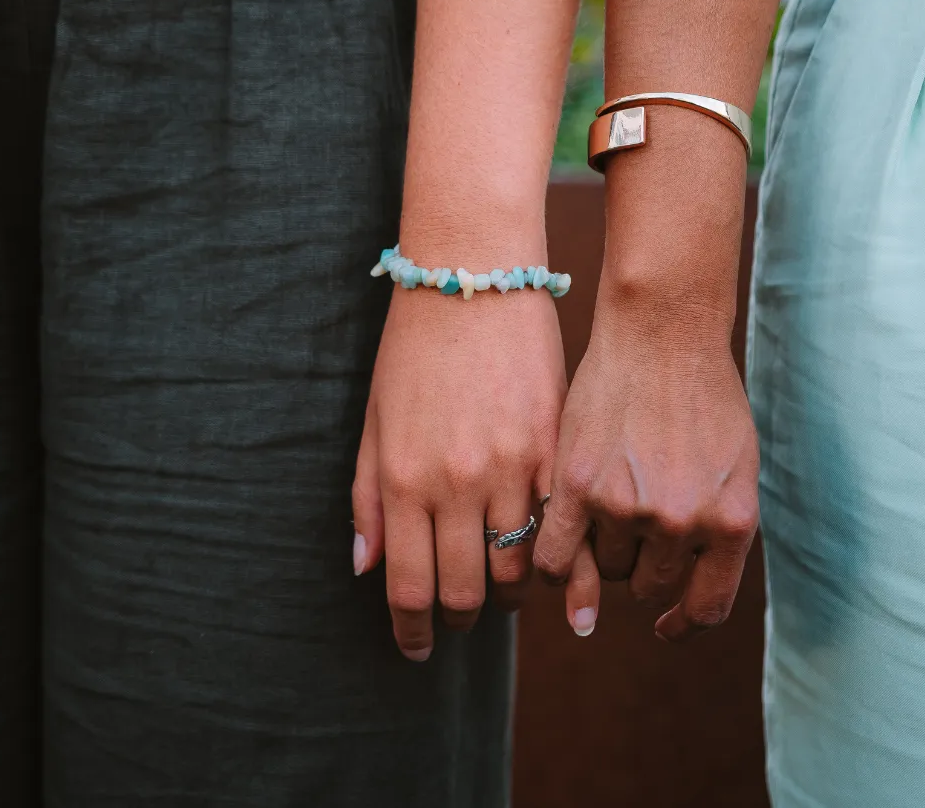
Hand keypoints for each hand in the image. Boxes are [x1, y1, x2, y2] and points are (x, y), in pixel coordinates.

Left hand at [352, 279, 566, 660]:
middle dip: (463, 617)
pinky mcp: (554, 443)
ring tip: (504, 583)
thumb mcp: (375, 421)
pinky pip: (559, 523)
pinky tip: (542, 549)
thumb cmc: (412, 348)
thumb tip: (365, 569)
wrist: (472, 276)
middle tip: (462, 616)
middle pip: (469, 590)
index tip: (417, 647)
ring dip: (512, 590)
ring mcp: (512, 465)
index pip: (409, 588)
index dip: (413, 630)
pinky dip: (552, 550)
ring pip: (522, 567)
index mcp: (406, 480)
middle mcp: (458, 482)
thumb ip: (368, 499)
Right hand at [533, 291, 758, 641]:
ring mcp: (627, 506)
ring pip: (605, 567)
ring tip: (607, 492)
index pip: (706, 607)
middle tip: (633, 518)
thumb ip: (717, 530)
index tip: (665, 627)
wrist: (663, 331)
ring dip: (603, 545)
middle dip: (641, 563)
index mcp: (732, 522)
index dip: (683, 624)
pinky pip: (555, 557)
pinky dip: (555, 564)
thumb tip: (679, 596)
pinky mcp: (577, 485)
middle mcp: (682, 522)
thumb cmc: (704, 392)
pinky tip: (560, 544)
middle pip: (648, 585)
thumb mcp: (736, 466)